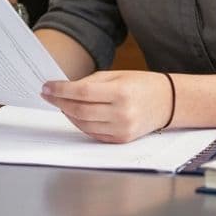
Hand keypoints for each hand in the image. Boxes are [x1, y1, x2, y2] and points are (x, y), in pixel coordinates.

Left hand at [41, 70, 173, 142]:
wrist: (168, 102)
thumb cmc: (140, 84)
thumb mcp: (115, 75)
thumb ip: (89, 82)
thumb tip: (63, 88)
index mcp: (120, 93)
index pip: (82, 92)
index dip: (60, 90)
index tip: (46, 87)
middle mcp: (122, 114)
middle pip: (80, 110)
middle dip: (59, 102)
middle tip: (48, 95)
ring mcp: (123, 129)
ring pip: (83, 124)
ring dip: (67, 113)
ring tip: (60, 103)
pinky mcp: (122, 139)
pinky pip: (93, 134)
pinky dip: (80, 124)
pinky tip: (74, 114)